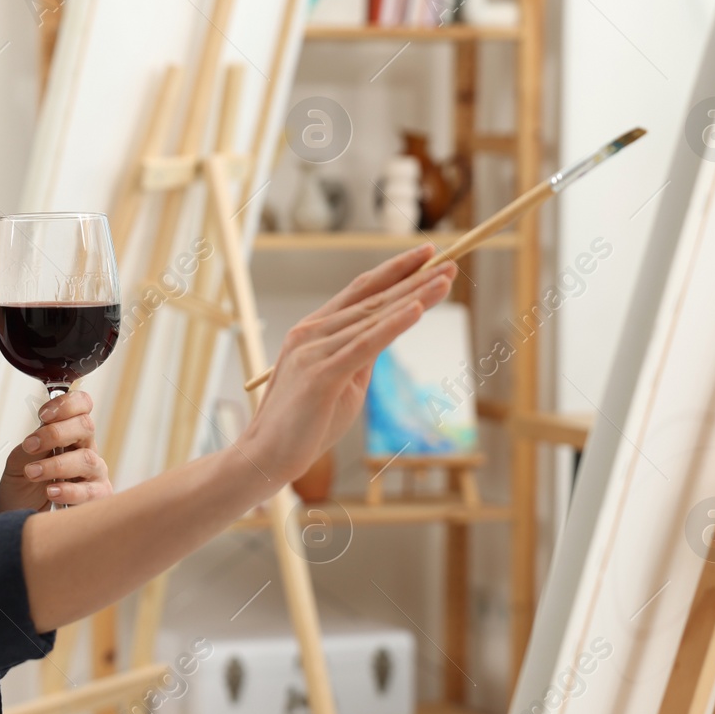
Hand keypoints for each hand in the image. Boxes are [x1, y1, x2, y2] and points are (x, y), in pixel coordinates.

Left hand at [0, 389, 113, 511]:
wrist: (17, 518)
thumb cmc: (21, 488)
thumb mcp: (18, 461)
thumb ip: (33, 444)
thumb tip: (44, 431)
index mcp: (69, 433)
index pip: (81, 405)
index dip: (66, 404)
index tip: (43, 415)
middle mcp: (85, 449)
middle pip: (86, 426)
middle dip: (56, 433)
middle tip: (31, 446)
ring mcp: (94, 474)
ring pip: (87, 458)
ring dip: (56, 465)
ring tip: (33, 472)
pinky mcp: (97, 497)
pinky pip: (90, 491)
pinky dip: (69, 490)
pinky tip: (51, 491)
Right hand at [234, 243, 455, 488]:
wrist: (266, 457)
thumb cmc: (305, 424)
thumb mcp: (341, 380)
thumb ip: (362, 353)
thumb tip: (392, 330)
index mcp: (314, 330)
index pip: (360, 291)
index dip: (395, 271)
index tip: (425, 255)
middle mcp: (311, 332)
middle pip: (372, 298)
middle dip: (413, 276)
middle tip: (448, 257)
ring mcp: (313, 352)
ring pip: (373, 316)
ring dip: (414, 295)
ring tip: (445, 278)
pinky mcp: (320, 376)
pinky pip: (365, 345)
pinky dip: (393, 325)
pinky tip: (417, 309)